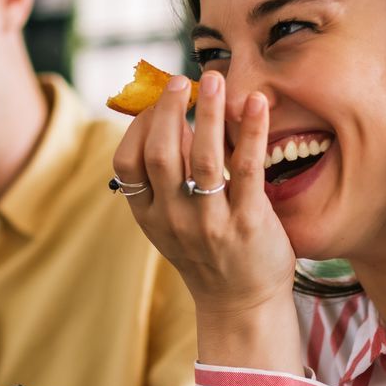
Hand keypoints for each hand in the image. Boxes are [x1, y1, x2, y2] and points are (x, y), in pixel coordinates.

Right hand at [111, 71, 295, 319]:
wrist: (241, 305)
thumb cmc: (208, 253)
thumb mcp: (172, 221)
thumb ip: (167, 176)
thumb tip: (169, 116)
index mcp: (149, 216)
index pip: (127, 162)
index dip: (139, 126)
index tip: (157, 101)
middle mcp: (173, 219)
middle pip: (160, 154)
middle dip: (168, 110)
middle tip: (180, 80)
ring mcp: (209, 223)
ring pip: (202, 159)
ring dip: (208, 114)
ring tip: (214, 80)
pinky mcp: (247, 224)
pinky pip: (247, 170)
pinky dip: (251, 132)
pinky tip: (257, 104)